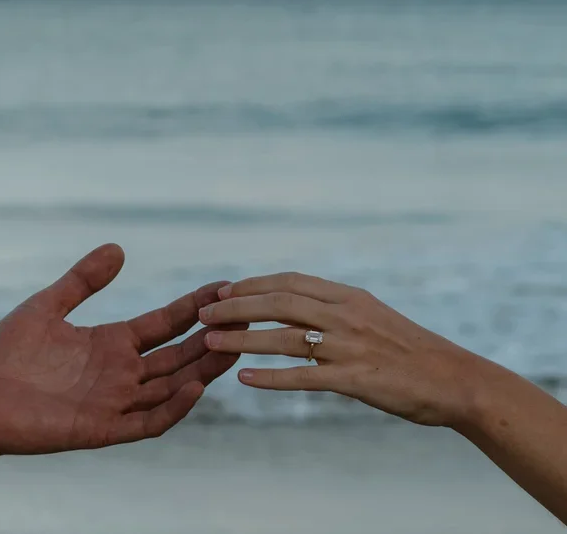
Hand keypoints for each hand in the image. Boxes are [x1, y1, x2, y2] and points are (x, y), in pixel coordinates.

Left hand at [0, 244, 239, 457]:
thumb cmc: (7, 353)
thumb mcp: (47, 306)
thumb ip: (82, 280)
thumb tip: (119, 248)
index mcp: (112, 343)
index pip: (164, 324)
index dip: (193, 307)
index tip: (221, 287)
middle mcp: (121, 372)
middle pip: (178, 355)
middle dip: (211, 337)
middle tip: (244, 316)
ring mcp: (115, 401)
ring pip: (172, 386)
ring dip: (203, 369)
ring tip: (232, 346)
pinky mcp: (103, 428)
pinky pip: (148, 421)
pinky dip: (173, 407)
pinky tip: (194, 386)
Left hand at [199, 272, 488, 427]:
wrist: (455, 379)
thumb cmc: (410, 349)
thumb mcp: (372, 316)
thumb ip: (333, 310)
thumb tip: (291, 307)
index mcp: (349, 297)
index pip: (291, 282)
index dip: (254, 284)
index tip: (225, 290)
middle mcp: (347, 315)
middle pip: (280, 303)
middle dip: (237, 306)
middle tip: (205, 312)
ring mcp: (350, 346)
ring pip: (285, 337)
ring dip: (243, 338)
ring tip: (210, 341)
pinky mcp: (356, 379)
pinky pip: (304, 377)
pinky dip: (271, 377)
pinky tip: (245, 378)